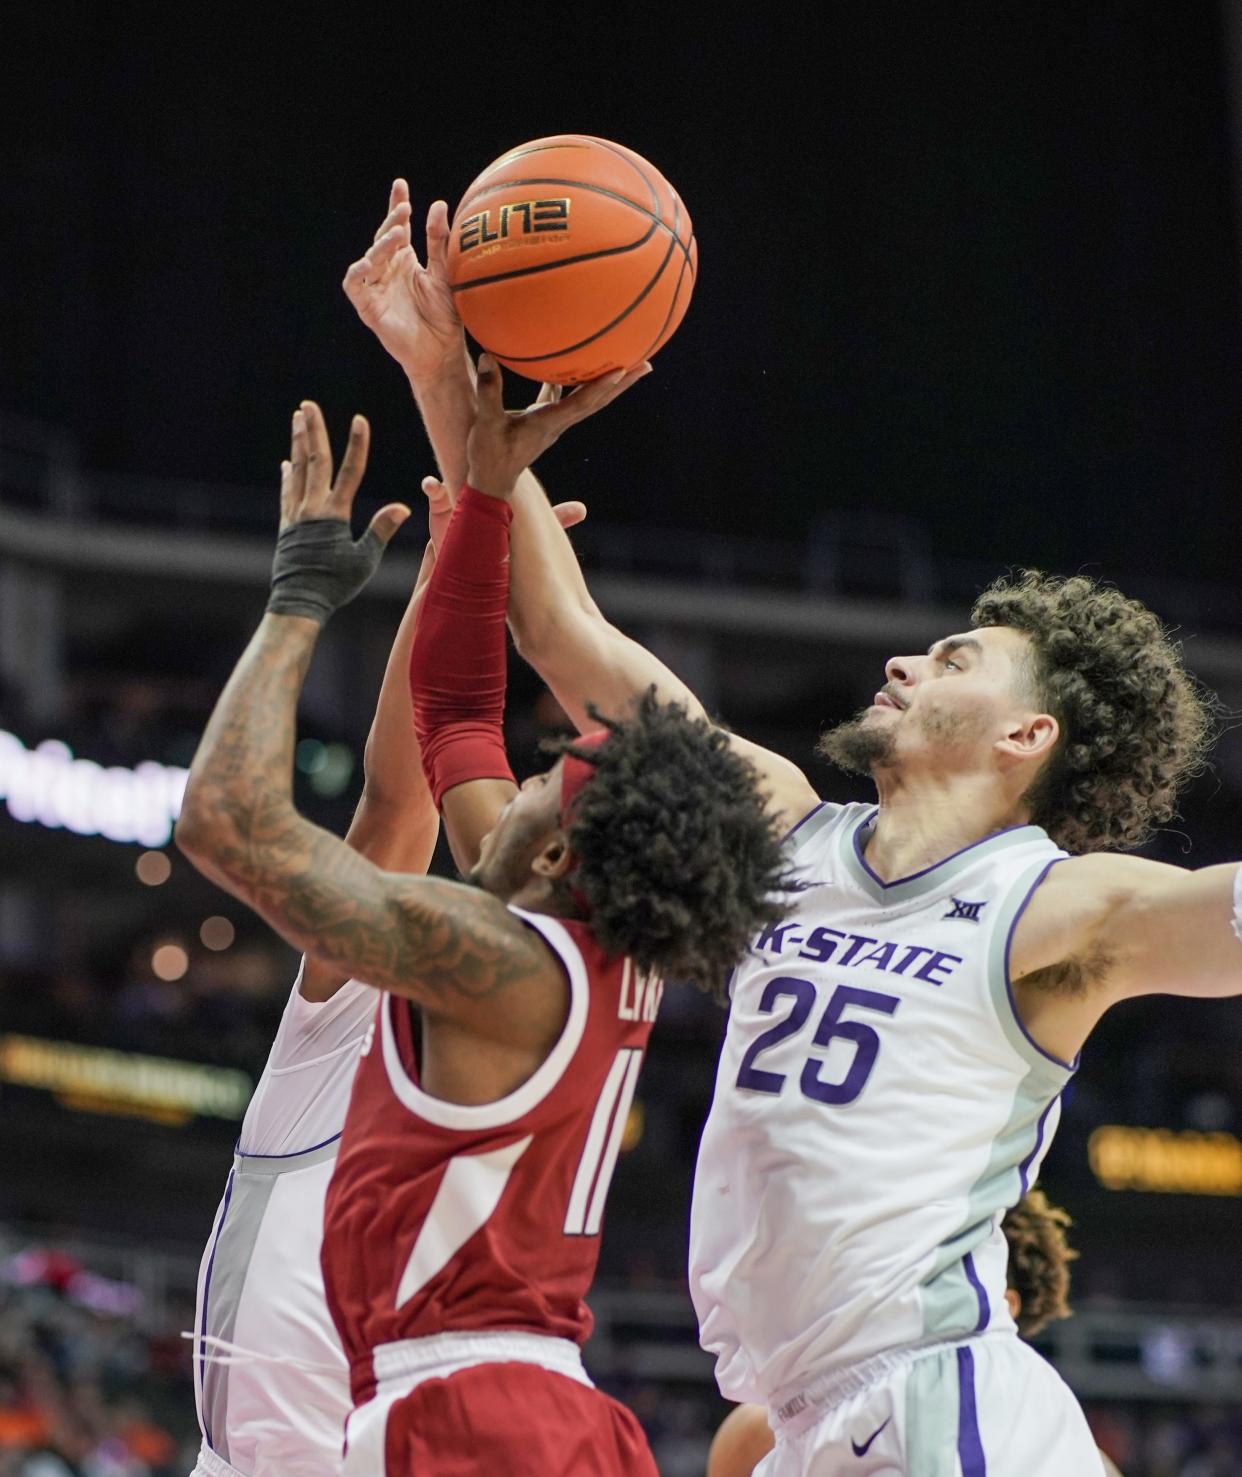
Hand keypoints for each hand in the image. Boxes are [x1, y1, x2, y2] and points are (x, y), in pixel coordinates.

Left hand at [268, 403, 410, 623]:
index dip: (357, 445)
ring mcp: (296, 515)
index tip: (359, 419)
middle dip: (313, 431)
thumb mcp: (365, 561)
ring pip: (298, 471)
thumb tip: (402, 508)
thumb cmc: (336, 584)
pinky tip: (288, 463)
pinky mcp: (286, 526)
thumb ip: (381, 530)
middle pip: (315, 461)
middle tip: (308, 405)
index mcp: (334, 515)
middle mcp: (312, 509)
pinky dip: (289, 475)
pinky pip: (288, 493)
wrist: (298, 601)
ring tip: (297, 419)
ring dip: (298, 443)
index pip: (349, 472)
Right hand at [342, 180, 461, 382]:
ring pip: (370, 257)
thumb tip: (438, 204)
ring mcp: (376, 287)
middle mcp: (388, 270)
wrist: (441, 354)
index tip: (400, 185)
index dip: (396, 206)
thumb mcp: (445, 275)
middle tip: (404, 209)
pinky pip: (355, 286)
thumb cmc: (445, 317)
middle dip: (392, 221)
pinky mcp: (368, 307)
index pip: (398, 227)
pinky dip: (357, 273)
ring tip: (398, 235)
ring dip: (381, 244)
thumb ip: (439, 243)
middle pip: (383, 238)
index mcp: (405, 260)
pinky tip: (368, 263)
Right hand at [466, 355, 650, 499]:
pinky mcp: (544, 421)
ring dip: (609, 383)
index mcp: (547, 424)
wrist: (491, 484)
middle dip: (622, 384)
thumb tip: (489, 357)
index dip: (601, 387)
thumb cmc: (488, 457)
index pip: (581, 404)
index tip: (623, 369)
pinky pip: (566, 397)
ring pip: (587, 400)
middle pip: (597, 401)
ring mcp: (554, 423)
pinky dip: (575, 381)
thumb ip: (488, 391)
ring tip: (628, 362)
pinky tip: (574, 361)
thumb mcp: (485, 424)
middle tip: (646, 364)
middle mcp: (558, 424)